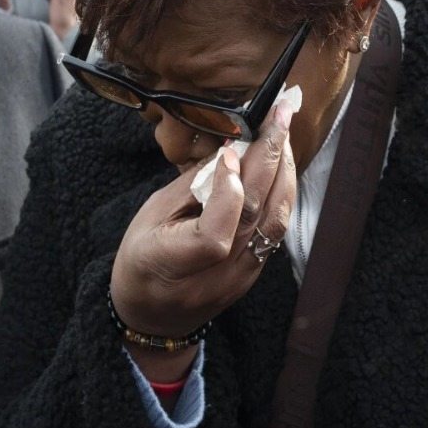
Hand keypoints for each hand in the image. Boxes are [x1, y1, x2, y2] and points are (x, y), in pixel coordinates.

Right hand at [110, 101, 297, 381]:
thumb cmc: (142, 259)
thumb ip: (192, 187)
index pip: (215, 236)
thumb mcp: (150, 217)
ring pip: (275, 220)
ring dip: (285, 171)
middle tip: (281, 113)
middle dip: (271, 157)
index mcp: (172, 264)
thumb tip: (230, 148)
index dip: (227, 194)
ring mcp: (240, 277)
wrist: (153, 314)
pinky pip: (276, 228)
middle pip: (255, 215)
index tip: (227, 152)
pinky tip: (282, 164)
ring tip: (285, 132)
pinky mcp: (255, 272)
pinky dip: (283, 191)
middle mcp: (214, 275)